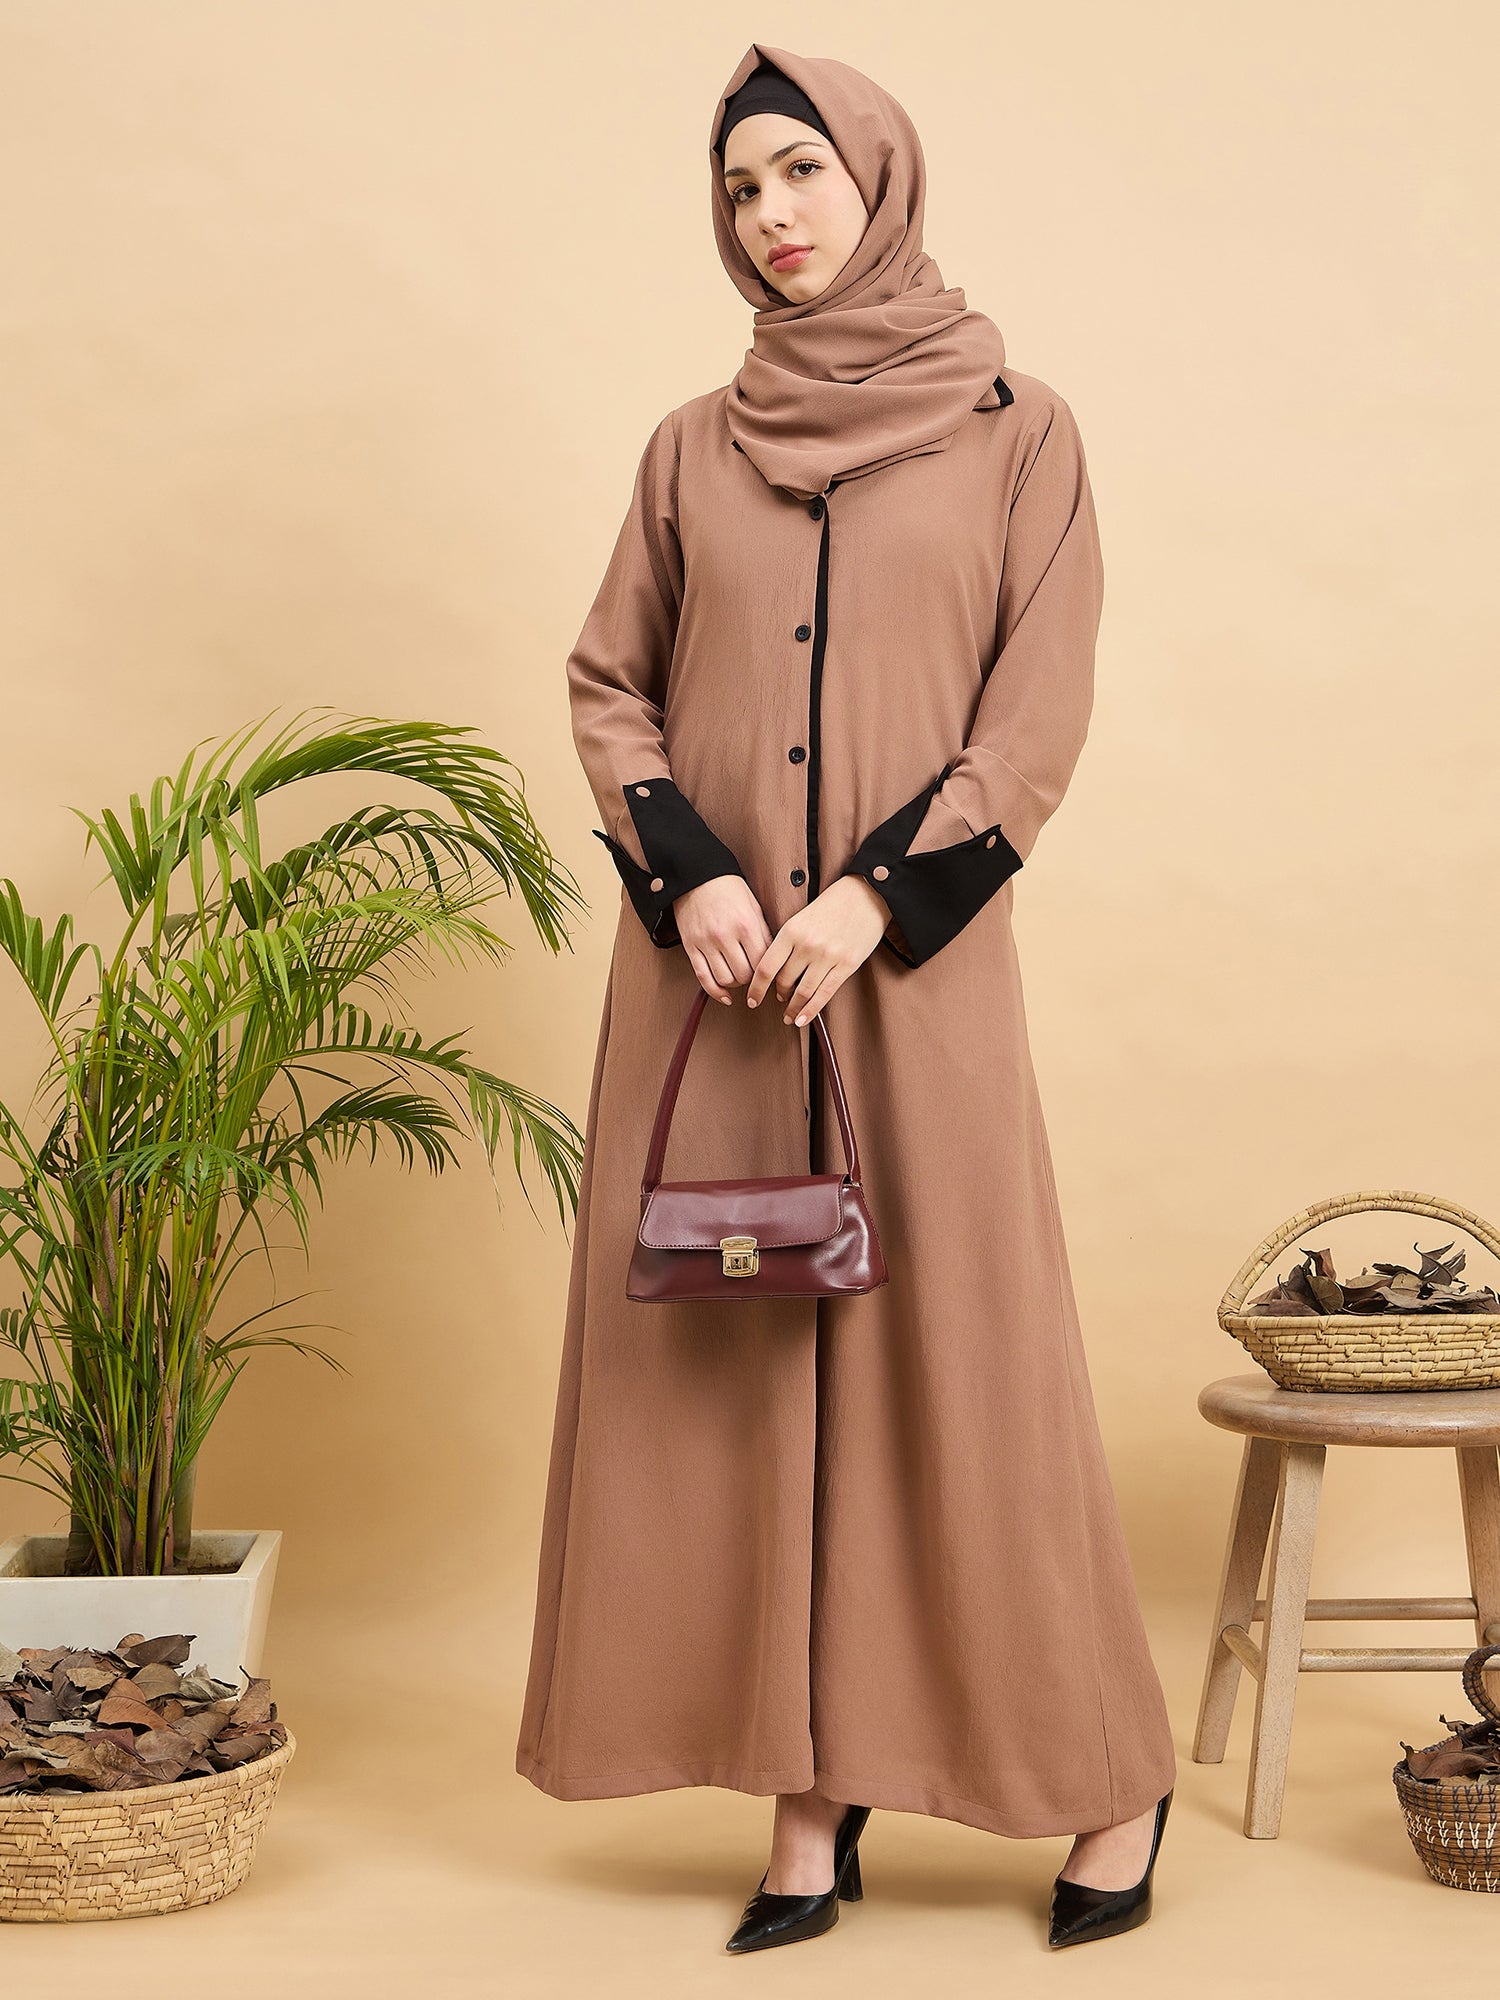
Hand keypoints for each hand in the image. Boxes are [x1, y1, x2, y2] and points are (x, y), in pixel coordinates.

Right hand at [673, 874, 774, 1002]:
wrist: (697, 876)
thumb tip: (773, 958)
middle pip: (744, 975)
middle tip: (754, 974)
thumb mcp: (754, 906)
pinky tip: (724, 994)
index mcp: (745, 925)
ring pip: (725, 979)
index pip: (762, 962)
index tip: (770, 973)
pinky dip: (715, 991)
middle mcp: (725, 935)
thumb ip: (763, 933)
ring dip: (735, 983)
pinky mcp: (691, 946)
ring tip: (738, 975)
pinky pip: (703, 977)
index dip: (768, 972)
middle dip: (752, 979)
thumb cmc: (727, 889)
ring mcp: (706, 942)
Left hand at [746, 875, 890, 1026]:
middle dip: (779, 995)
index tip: (752, 999)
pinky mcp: (847, 964)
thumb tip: (775, 971)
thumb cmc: (832, 905)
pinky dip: (812, 1010)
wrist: (866, 894)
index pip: (766, 967)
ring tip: (789, 1016)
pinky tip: (803, 1019)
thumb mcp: (801, 917)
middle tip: (779, 1000)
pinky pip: (825, 993)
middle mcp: (807, 945)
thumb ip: (787, 942)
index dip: (756, 988)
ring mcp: (828, 956)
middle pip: (784, 981)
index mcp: (791, 931)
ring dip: (793, 1008)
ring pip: (803, 992)